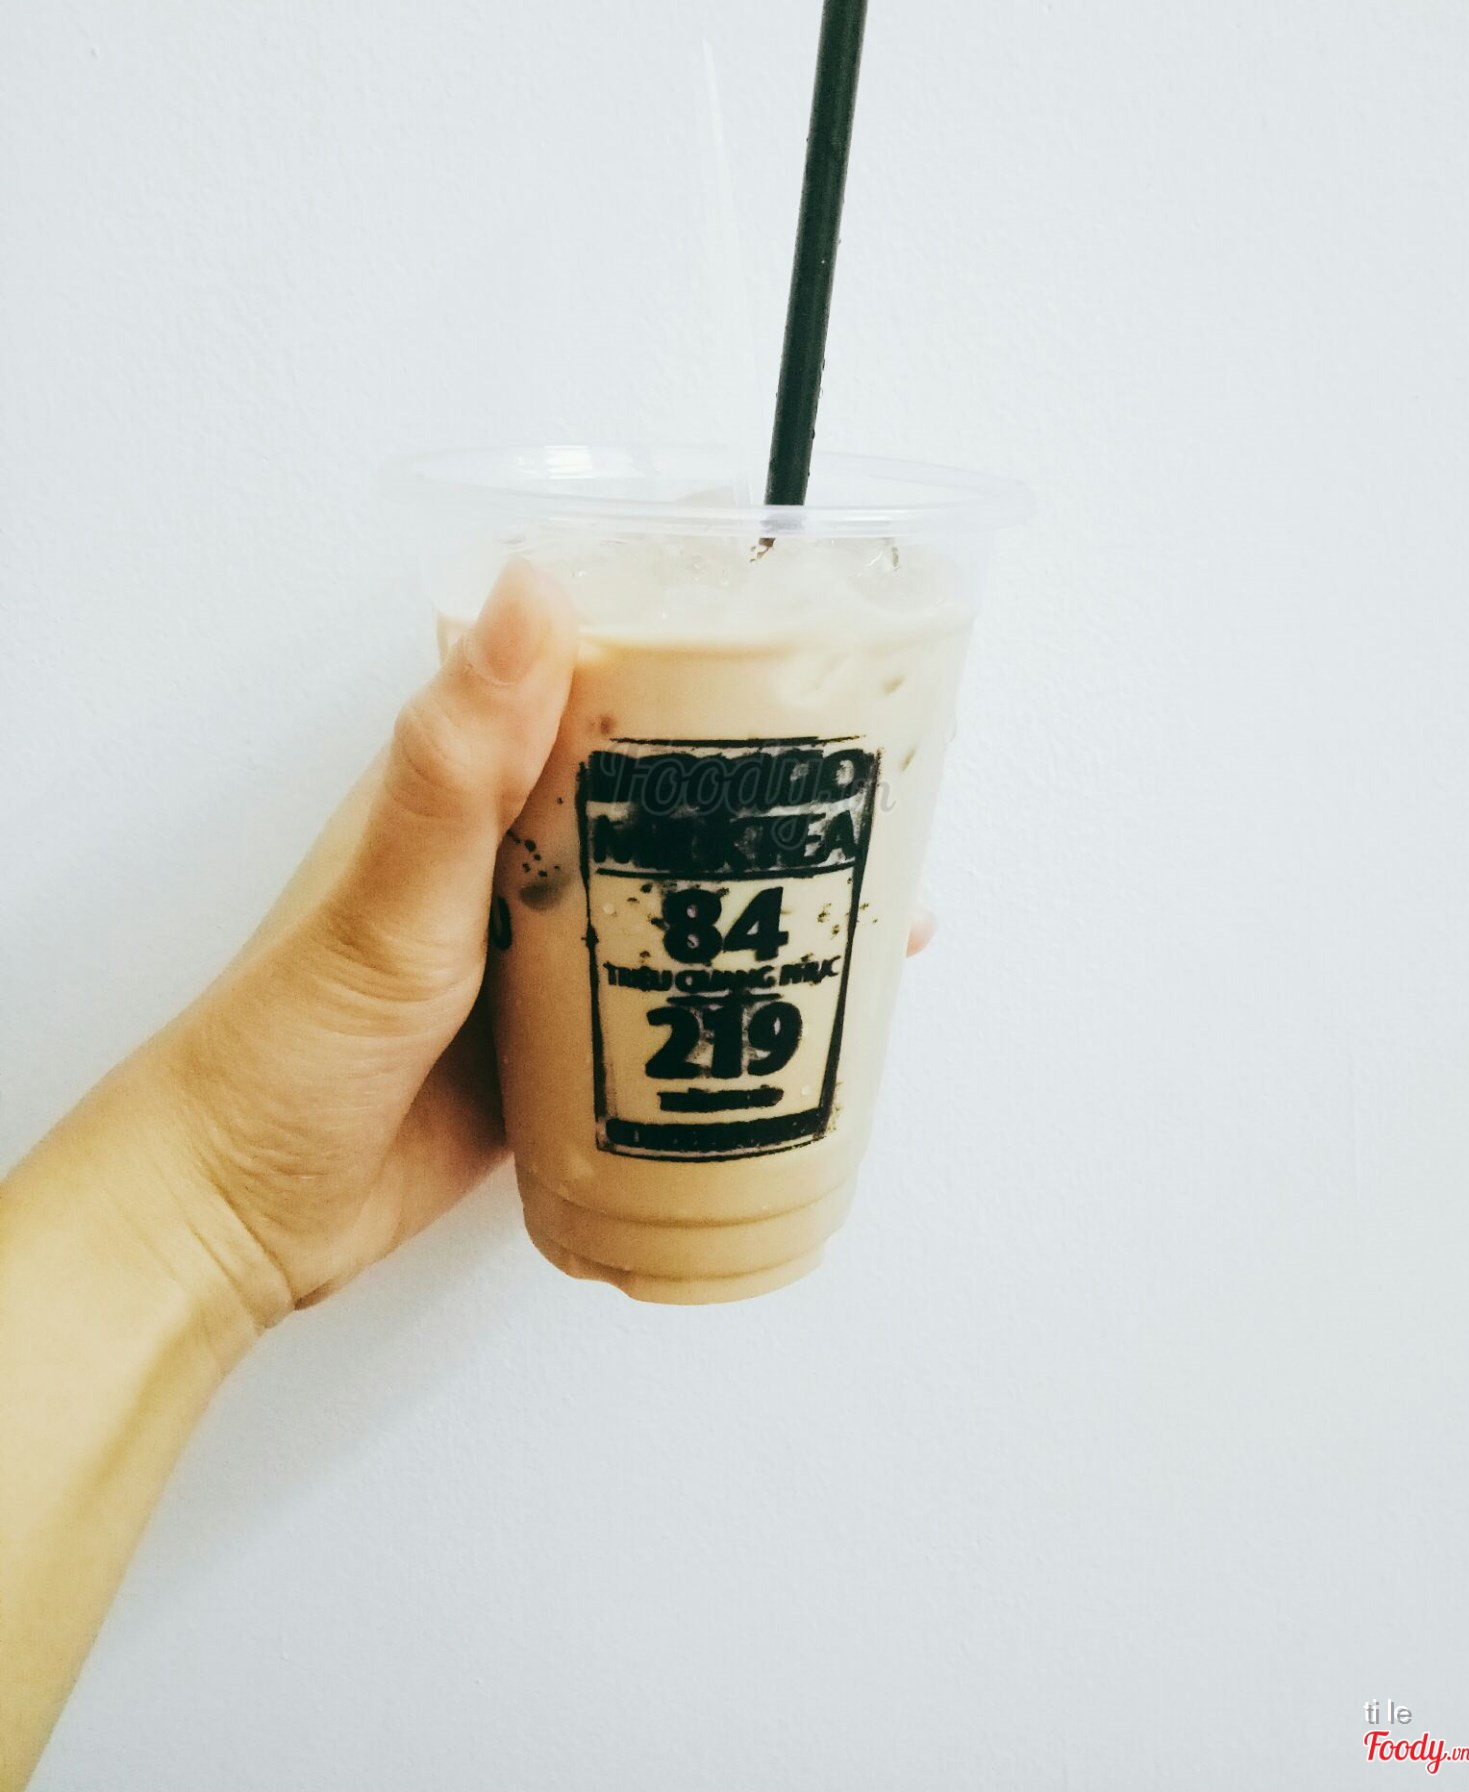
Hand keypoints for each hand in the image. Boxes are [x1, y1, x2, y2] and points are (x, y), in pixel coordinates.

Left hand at [91, 558, 939, 1333]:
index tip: (797, 598)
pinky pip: (673, 991)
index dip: (689, 618)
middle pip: (665, 774)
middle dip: (770, 761)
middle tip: (888, 762)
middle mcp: (520, 848)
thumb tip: (537, 588)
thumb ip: (461, 759)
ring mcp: (551, 943)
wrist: (247, 1213)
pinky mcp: (573, 1035)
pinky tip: (817, 1006)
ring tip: (885, 890)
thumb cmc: (290, 1042)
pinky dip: (742, 989)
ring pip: (683, 884)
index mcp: (473, 781)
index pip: (592, 662)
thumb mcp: (390, 897)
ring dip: (770, 881)